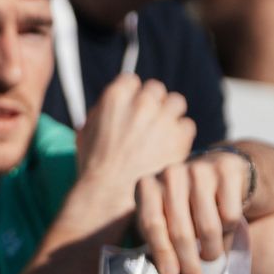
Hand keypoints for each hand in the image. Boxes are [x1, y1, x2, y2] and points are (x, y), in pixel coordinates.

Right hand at [67, 76, 194, 225]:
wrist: (108, 192)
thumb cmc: (93, 164)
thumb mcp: (87, 130)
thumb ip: (103, 111)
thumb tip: (114, 105)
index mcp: (115, 96)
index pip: (132, 81)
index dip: (132, 95)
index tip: (132, 108)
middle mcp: (141, 102)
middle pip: (156, 89)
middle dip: (153, 103)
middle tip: (149, 121)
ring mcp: (163, 118)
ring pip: (176, 103)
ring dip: (170, 115)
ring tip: (162, 133)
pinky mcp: (180, 136)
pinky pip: (187, 125)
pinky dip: (181, 135)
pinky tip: (169, 148)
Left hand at [134, 150, 247, 273]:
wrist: (224, 171)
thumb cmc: (188, 203)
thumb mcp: (167, 215)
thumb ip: (161, 237)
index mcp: (147, 186)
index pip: (152, 224)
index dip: (162, 253)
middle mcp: (169, 174)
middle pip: (180, 230)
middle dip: (189, 263)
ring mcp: (198, 170)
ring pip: (208, 226)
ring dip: (211, 250)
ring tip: (211, 256)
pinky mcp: (226, 171)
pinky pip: (229, 215)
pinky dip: (229, 231)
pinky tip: (225, 230)